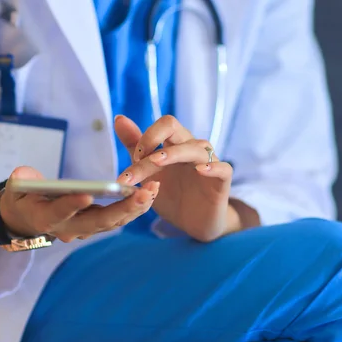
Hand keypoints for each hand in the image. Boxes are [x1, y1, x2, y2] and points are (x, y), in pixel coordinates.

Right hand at [0, 166, 159, 242]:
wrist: (30, 217)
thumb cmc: (24, 196)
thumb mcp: (17, 187)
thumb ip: (21, 180)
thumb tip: (21, 176)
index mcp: (45, 218)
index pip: (60, 213)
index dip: (71, 205)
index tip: (86, 196)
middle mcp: (68, 229)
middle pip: (98, 221)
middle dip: (122, 208)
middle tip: (143, 194)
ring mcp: (85, 229)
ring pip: (114, 222)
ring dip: (136, 208)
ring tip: (153, 190)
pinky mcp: (98, 225)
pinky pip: (119, 218)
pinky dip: (136, 207)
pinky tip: (151, 192)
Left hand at [114, 115, 240, 241]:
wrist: (193, 223)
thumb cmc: (173, 195)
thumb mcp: (149, 172)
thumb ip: (135, 146)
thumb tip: (119, 119)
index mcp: (174, 144)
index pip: (161, 126)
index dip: (146, 137)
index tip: (133, 160)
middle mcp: (191, 147)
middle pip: (174, 126)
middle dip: (152, 139)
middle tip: (137, 160)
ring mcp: (208, 162)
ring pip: (195, 147)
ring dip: (173, 154)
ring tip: (157, 161)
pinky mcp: (222, 180)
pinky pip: (222, 168)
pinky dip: (212, 167)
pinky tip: (200, 170)